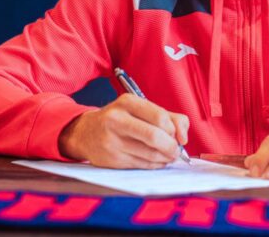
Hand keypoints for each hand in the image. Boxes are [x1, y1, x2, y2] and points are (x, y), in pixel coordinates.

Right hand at [58, 93, 188, 168]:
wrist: (86, 133)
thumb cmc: (121, 120)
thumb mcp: (141, 109)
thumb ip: (170, 117)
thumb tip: (183, 136)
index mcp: (127, 102)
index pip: (160, 117)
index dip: (174, 130)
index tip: (178, 136)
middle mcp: (117, 120)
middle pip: (154, 137)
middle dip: (171, 147)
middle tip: (176, 151)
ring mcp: (112, 141)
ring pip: (149, 154)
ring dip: (165, 158)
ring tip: (168, 156)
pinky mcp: (111, 159)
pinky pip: (141, 165)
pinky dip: (154, 165)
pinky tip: (156, 161)